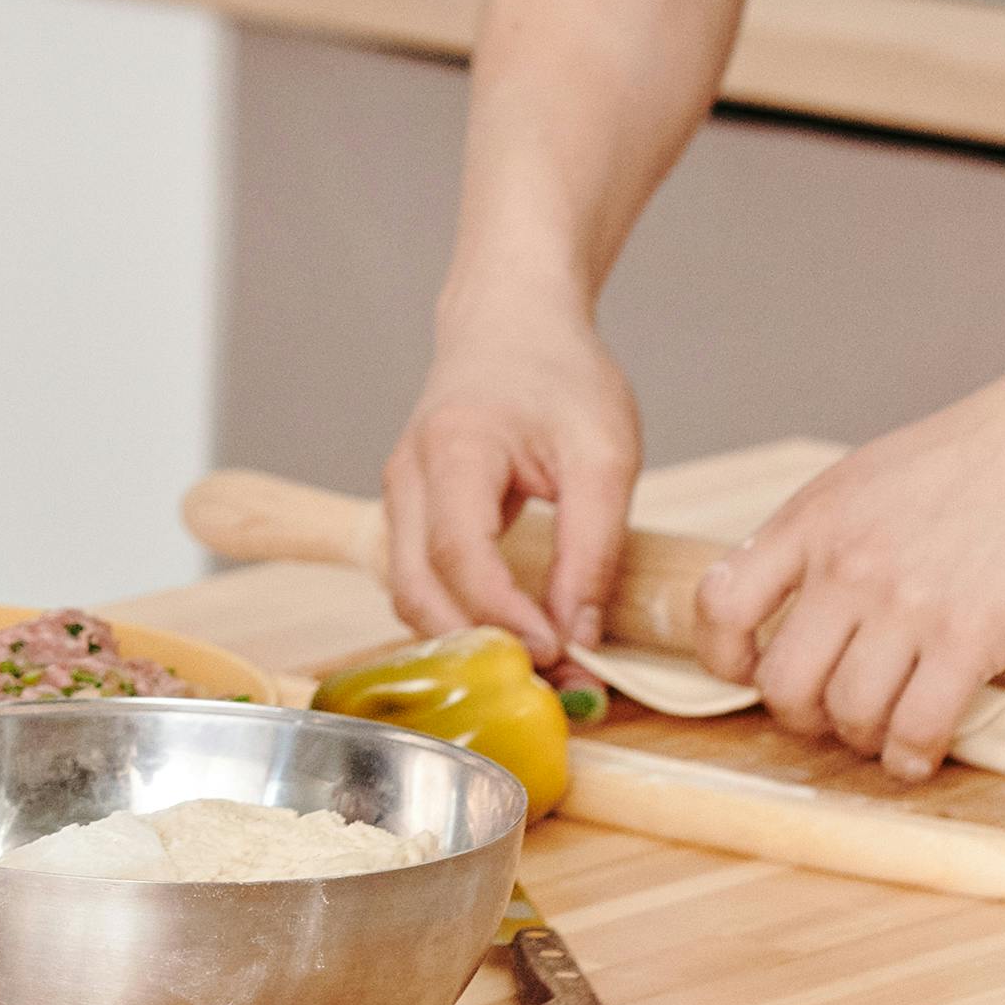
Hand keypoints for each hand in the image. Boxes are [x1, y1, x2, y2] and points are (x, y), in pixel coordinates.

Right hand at [383, 295, 647, 667]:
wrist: (510, 322)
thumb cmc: (558, 373)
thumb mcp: (603, 454)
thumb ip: (592, 546)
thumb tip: (579, 634)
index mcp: (454, 449)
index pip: (462, 554)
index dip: (506, 614)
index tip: (561, 651)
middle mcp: (408, 477)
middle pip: (417, 588)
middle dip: (479, 645)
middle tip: (555, 681)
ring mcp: (400, 497)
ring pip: (411, 594)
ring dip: (467, 638)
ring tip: (544, 667)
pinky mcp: (411, 513)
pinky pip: (422, 581)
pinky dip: (461, 617)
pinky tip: (516, 634)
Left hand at [688, 378, 1004, 778]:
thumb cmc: (973, 459)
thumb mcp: (865, 480)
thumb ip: (822, 538)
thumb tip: (790, 602)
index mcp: (810, 521)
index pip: (719, 605)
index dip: (723, 656)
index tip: (749, 672)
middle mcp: (845, 565)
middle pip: (781, 682)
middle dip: (799, 716)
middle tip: (829, 715)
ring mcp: (905, 604)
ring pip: (848, 713)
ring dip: (862, 738)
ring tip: (883, 732)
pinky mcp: (970, 638)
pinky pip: (917, 726)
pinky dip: (911, 757)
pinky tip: (918, 755)